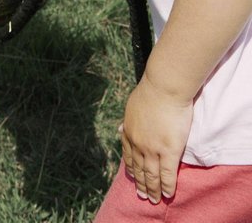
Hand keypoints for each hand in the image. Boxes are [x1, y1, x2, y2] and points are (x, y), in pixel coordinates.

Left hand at [120, 73, 192, 203]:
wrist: (164, 87)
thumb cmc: (151, 92)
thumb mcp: (131, 107)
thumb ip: (127, 121)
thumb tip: (119, 128)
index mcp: (129, 133)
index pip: (129, 156)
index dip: (132, 169)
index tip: (133, 177)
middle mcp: (138, 144)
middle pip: (139, 170)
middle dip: (141, 184)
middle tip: (143, 196)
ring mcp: (153, 149)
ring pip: (152, 176)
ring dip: (153, 190)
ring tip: (155, 200)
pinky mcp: (169, 151)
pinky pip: (168, 175)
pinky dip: (167, 187)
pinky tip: (168, 194)